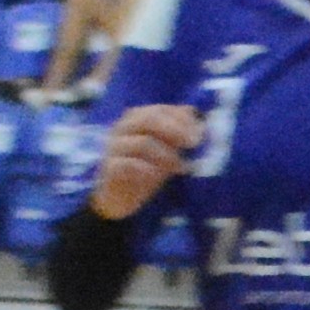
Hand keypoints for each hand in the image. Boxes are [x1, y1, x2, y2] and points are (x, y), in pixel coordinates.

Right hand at [88, 105, 198, 220]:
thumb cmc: (146, 170)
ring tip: (181, 167)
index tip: (201, 132)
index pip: (159, 110)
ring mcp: (114, 147)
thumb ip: (179, 135)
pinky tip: (158, 178)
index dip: (181, 118)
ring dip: (166, 155)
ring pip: (142, 143)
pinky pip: (127, 164)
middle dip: (175, 130)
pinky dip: (146, 170)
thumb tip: (196, 118)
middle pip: (148, 119)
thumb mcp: (167, 151)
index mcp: (137, 119)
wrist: (119, 199)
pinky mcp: (109, 168)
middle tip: (193, 144)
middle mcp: (123, 128)